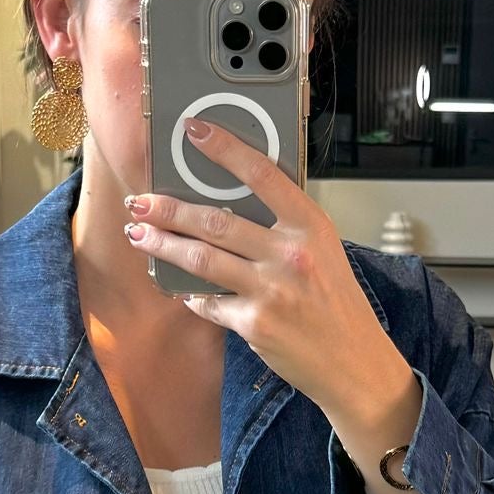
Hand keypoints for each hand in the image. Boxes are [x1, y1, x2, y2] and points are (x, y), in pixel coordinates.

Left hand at [123, 116, 416, 432]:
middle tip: (141, 201)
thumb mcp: (323, 250)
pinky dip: (190, 294)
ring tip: (139, 235)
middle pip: (215, 220)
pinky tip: (178, 288)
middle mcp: (291, 254)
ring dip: (163, 245)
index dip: (224, 148)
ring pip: (201, 259)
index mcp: (310, 225)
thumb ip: (285, 226)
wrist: (353, 361)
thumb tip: (231, 204)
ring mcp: (271, 290)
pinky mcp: (254, 323)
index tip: (193, 131)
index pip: (262, 173)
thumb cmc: (336, 304)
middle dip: (169, 209)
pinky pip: (208, 302)